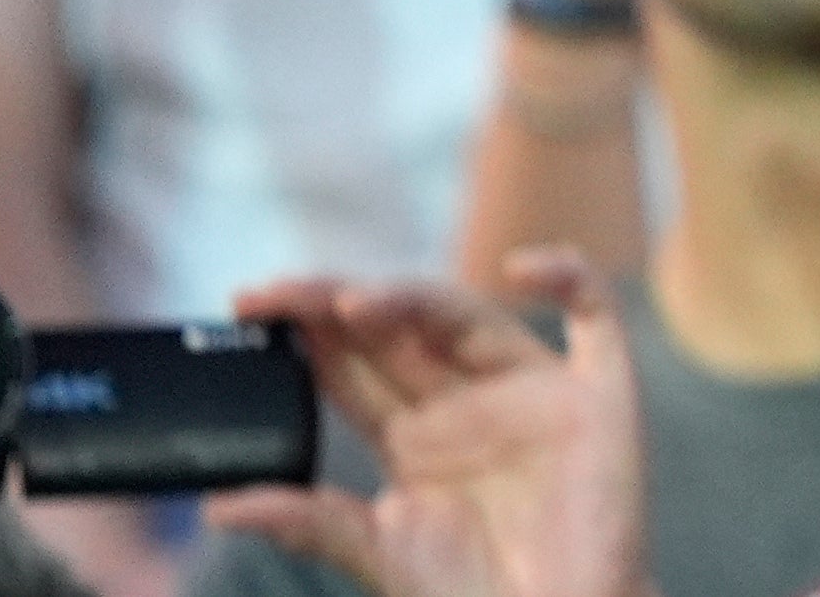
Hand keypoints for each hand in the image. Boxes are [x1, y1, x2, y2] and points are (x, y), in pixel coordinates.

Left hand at [205, 254, 648, 596]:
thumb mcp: (377, 552)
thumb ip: (309, 520)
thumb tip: (220, 505)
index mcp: (415, 434)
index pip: (352, 364)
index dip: (304, 333)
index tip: (246, 309)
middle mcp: (469, 399)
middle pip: (398, 328)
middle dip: (334, 304)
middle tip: (270, 295)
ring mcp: (534, 388)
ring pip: (470, 313)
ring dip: (411, 297)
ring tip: (347, 303)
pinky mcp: (599, 391)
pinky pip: (594, 315)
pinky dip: (568, 276)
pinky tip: (520, 268)